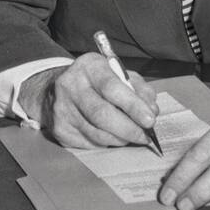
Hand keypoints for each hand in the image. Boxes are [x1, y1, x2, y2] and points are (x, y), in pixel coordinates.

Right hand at [17, 55, 158, 148]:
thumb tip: (152, 110)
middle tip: (145, 136)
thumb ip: (139, 89)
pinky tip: (114, 136)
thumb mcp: (120, 75)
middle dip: (129, 128)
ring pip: (97, 133)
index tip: (150, 120)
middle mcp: (70, 86)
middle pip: (102, 114)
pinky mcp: (59, 129)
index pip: (112, 88)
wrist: (57, 89)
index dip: (133, 106)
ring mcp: (61, 109)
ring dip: (121, 139)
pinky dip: (108, 143)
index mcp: (89, 66)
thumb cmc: (98, 82)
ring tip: (133, 136)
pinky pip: (89, 143)